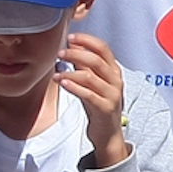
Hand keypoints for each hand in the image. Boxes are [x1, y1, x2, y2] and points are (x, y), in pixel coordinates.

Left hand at [60, 33, 129, 168]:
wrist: (107, 133)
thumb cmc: (98, 105)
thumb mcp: (91, 82)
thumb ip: (84, 65)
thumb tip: (72, 46)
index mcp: (114, 71)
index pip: (103, 48)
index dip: (87, 40)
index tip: (71, 37)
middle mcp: (116, 81)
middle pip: (96, 60)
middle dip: (76, 53)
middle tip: (60, 53)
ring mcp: (112, 95)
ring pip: (90, 76)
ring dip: (70, 71)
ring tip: (56, 72)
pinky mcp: (105, 108)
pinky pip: (88, 94)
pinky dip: (74, 87)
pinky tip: (62, 82)